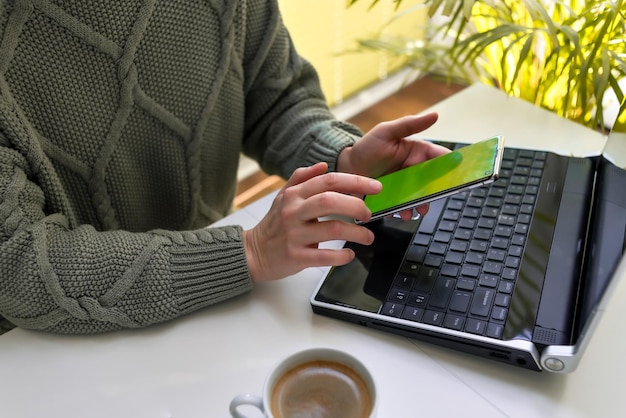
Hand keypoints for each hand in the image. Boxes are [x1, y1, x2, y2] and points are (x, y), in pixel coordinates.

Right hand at [243, 162, 381, 282]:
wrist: (253, 253)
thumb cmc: (274, 225)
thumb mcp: (283, 196)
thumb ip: (302, 178)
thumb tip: (323, 166)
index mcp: (294, 195)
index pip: (328, 181)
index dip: (355, 182)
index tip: (375, 187)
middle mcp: (293, 212)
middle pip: (330, 201)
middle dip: (356, 205)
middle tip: (368, 214)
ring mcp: (294, 235)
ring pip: (332, 229)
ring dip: (356, 233)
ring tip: (367, 237)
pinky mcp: (295, 257)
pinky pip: (325, 256)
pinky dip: (342, 256)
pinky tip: (349, 254)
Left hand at [336, 112, 449, 219]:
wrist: (346, 166)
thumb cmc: (367, 147)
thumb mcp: (386, 132)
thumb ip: (409, 124)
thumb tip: (434, 115)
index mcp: (416, 152)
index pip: (439, 158)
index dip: (450, 165)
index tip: (456, 174)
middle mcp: (413, 170)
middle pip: (432, 182)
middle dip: (434, 192)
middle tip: (430, 200)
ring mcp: (404, 185)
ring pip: (419, 197)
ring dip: (418, 205)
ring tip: (412, 212)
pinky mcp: (394, 197)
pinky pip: (403, 206)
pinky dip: (402, 211)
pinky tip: (397, 213)